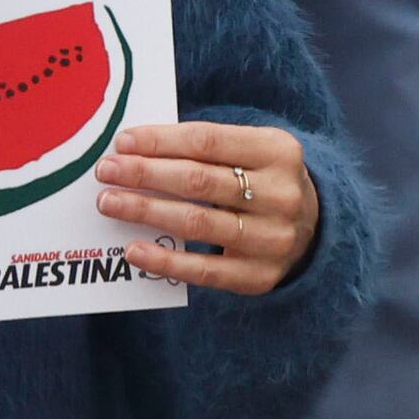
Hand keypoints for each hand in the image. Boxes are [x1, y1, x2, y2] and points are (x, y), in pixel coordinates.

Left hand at [96, 118, 320, 295]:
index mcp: (278, 151)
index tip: (121, 143)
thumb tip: (135, 149)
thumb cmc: (262, 181)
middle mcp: (280, 194)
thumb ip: (205, 148)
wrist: (313, 230)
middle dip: (144, 174)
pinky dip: (164, 260)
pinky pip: (203, 270)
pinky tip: (133, 250)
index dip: (159, 141)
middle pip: (198, 181)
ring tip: (110, 203)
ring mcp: (272, 239)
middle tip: (105, 171)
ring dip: (146, 211)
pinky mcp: (259, 276)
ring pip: (197, 223)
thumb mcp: (251, 151)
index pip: (207, 141)